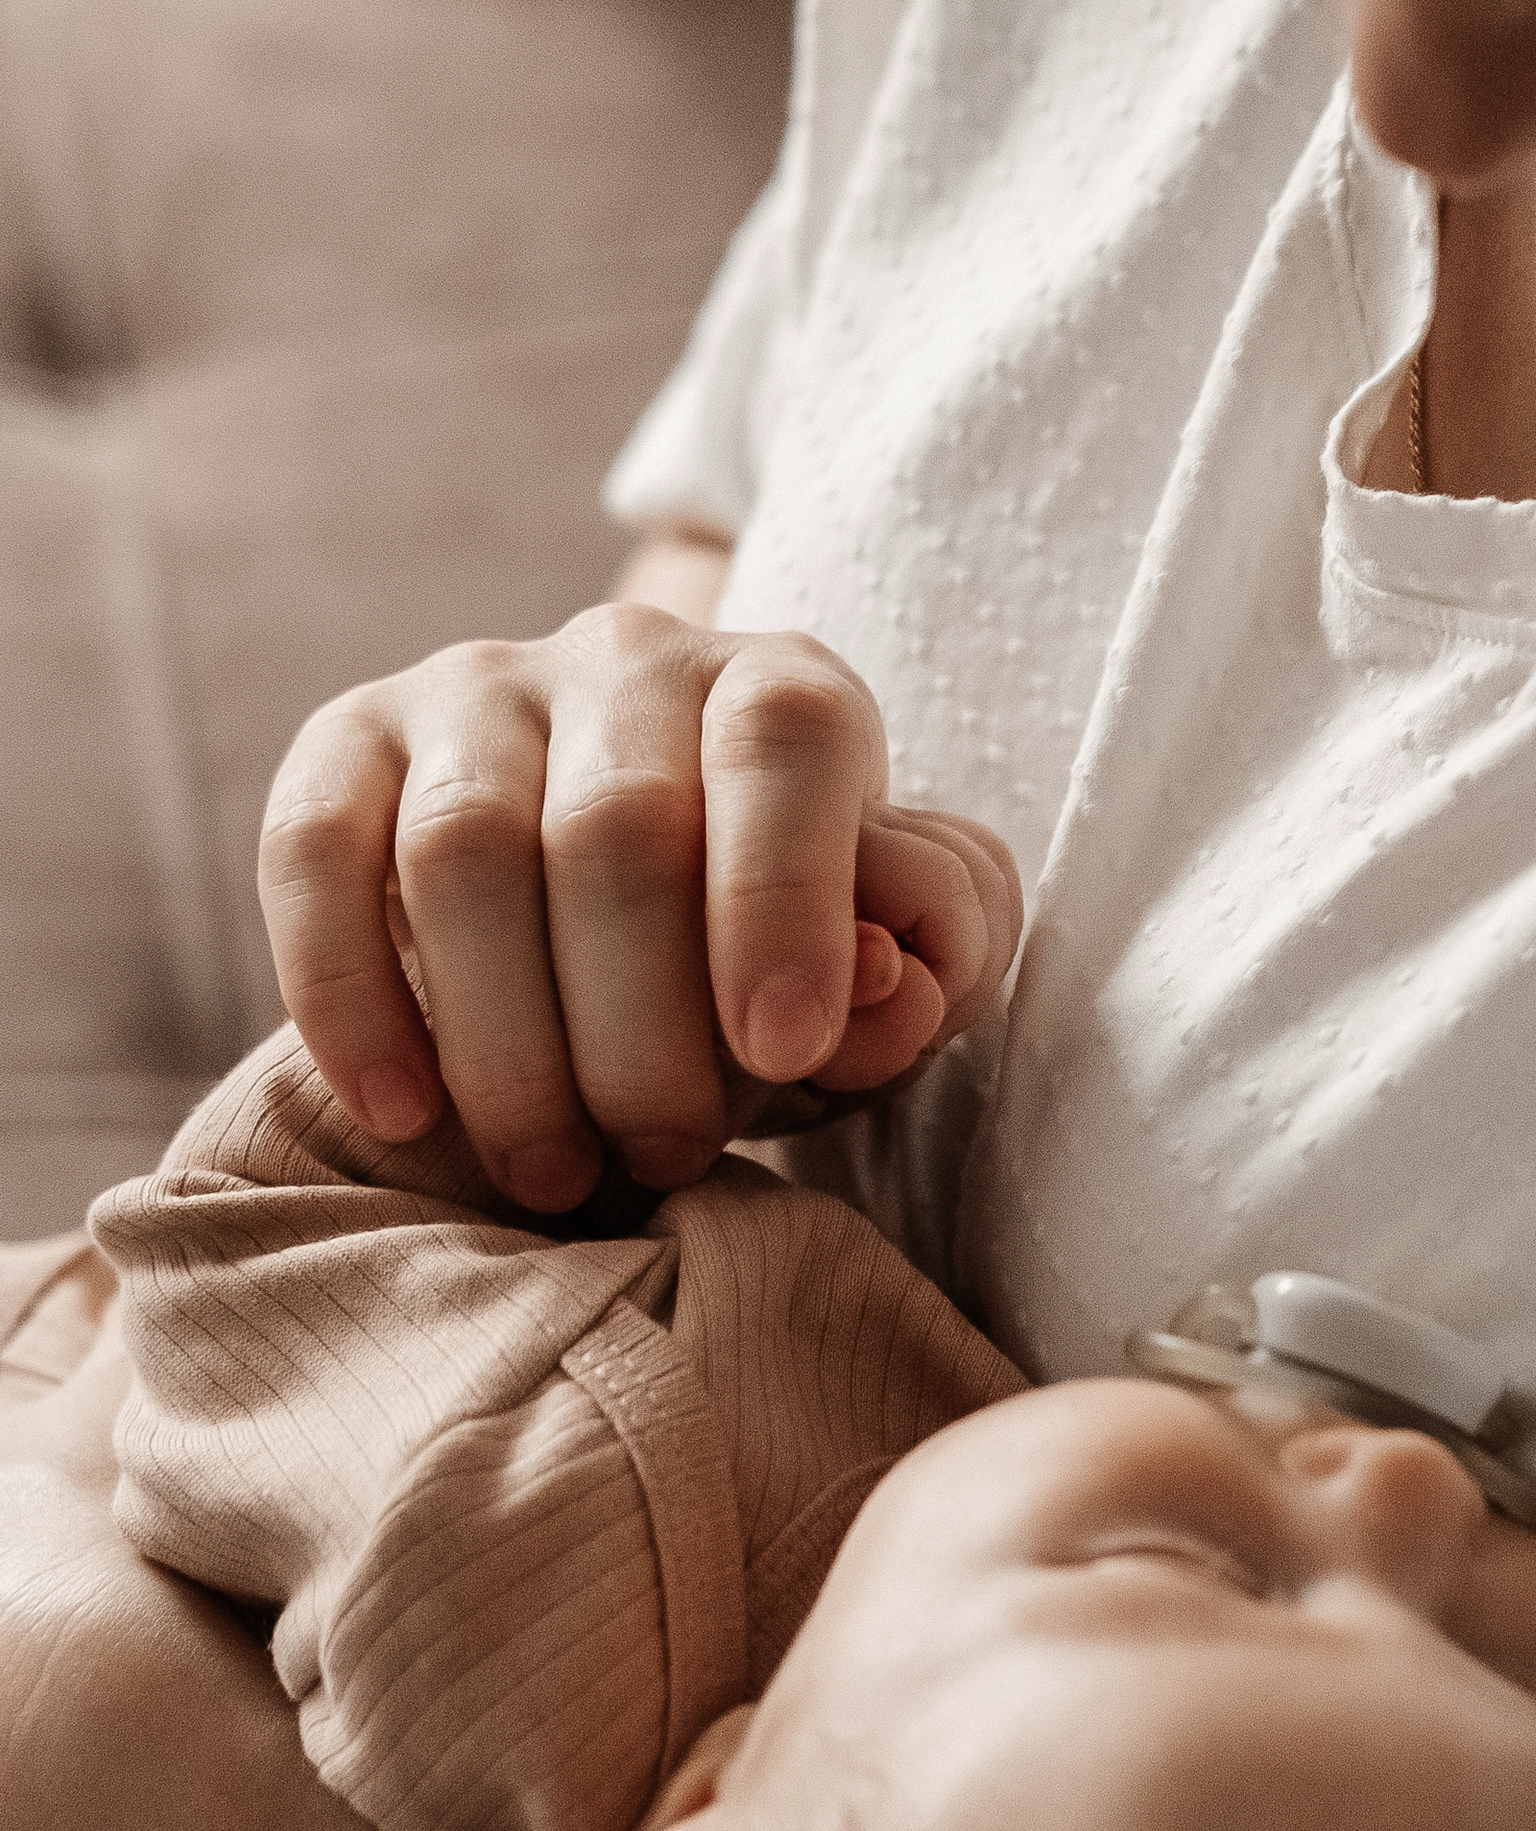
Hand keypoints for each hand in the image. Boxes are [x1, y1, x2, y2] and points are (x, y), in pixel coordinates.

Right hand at [259, 603, 1022, 1206]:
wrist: (649, 896)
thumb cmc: (790, 947)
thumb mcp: (899, 955)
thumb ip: (928, 960)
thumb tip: (888, 982)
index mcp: (784, 686)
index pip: (786, 746)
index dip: (784, 901)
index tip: (783, 1053)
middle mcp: (631, 659)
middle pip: (616, 827)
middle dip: (640, 1027)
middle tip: (663, 1154)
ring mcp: (477, 689)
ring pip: (464, 850)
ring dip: (505, 1041)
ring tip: (552, 1171)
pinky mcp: (349, 741)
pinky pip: (313, 851)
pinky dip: (349, 995)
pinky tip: (404, 1113)